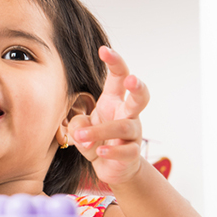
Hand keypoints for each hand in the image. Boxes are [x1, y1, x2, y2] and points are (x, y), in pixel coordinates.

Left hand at [69, 46, 149, 186]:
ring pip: (125, 127)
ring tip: (81, 135)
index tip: (104, 50)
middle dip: (137, 87)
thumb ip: (76, 123)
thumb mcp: (79, 127)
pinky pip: (126, 151)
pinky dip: (111, 151)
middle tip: (131, 80)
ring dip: (101, 130)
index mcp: (113, 101)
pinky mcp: (132, 153)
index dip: (115, 62)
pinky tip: (99, 152)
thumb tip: (81, 129)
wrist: (111, 166)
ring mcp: (133, 134)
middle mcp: (127, 114)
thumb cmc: (96, 139)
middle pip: (139, 97)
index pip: (118, 77)